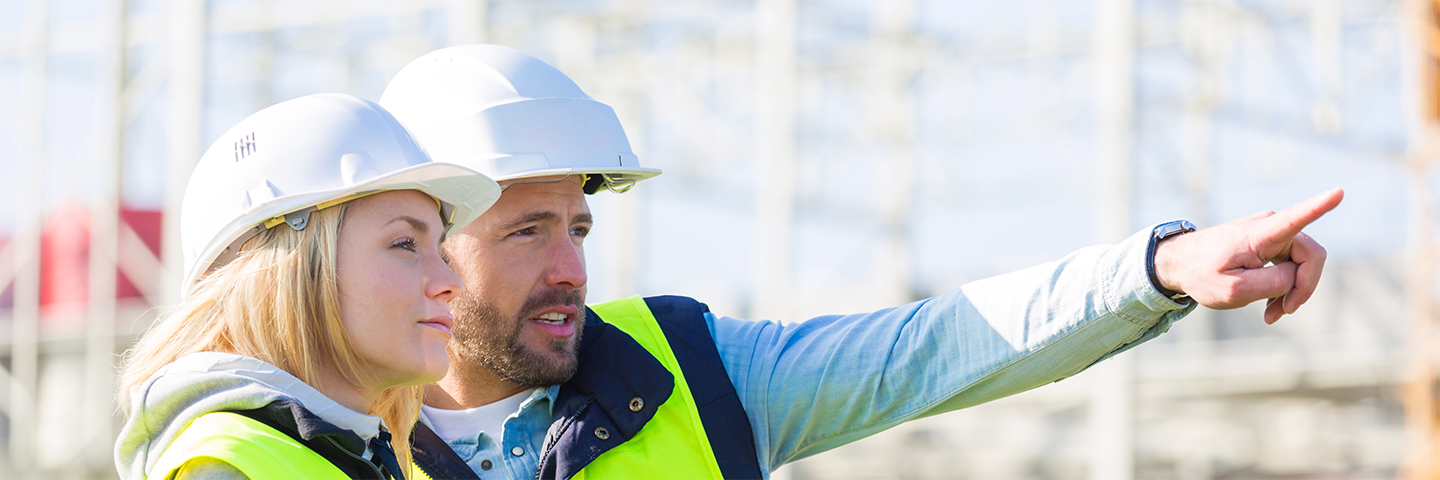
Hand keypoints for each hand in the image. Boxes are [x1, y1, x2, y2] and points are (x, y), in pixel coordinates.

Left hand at [1153, 188, 1343, 323]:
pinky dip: (1284, 288)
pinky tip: (1271, 306)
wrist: (1180, 264)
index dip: (1319, 206)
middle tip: (1282, 313)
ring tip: (1271, 314)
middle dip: (1303, 288)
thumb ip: (1273, 282)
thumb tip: (1298, 274)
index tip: (1339, 191)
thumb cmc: (1202, 275)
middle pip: (1310, 257)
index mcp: (1260, 234)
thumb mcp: (1235, 290)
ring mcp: (1272, 233)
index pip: (1295, 218)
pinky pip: (1292, 266)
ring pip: (1303, 265)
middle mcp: (1270, 227)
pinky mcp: (1271, 242)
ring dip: (1292, 292)